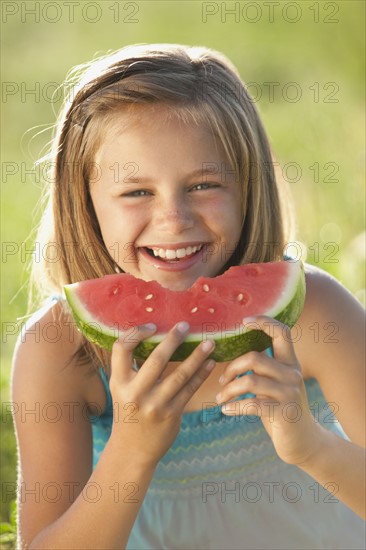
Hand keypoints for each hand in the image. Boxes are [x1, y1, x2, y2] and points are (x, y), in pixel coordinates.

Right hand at [109, 322, 215, 465]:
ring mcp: (154, 404)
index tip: (153, 326)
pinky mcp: (171, 414)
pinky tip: (210, 364)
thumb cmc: (129, 412)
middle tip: (186, 325)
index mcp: (119, 382)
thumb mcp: (122, 390)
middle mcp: (135, 392)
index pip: (121, 349)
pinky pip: (189, 389)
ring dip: (197, 356)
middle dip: (174, 339)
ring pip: (179, 374)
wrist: (131, 450)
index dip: (136, 333)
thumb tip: (154, 337)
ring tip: (209, 343)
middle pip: (156, 359)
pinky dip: (201, 374)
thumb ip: (132, 368)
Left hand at [215, 316, 322, 465]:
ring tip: (220, 398)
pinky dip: (234, 406)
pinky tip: (225, 410)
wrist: (304, 442)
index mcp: (290, 363)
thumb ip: (263, 369)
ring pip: (250, 380)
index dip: (263, 322)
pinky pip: (252, 404)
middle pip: (255, 358)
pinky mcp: (284, 412)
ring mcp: (289, 393)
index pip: (282, 332)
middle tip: (222, 381)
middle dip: (232, 368)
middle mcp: (292, 374)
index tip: (243, 321)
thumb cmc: (281, 410)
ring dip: (229, 390)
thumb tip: (234, 356)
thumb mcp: (275, 385)